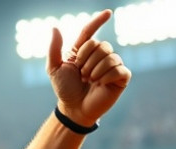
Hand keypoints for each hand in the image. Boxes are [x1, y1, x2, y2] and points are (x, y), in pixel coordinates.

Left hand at [47, 10, 131, 125]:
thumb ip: (54, 49)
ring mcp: (112, 65)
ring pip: (110, 56)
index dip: (98, 21)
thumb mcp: (54, 69)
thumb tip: (55, 27)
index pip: (90, 32)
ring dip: (95, 70)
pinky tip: (100, 83)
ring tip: (89, 80)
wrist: (74, 108)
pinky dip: (106, 76)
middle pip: (100, 45)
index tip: (108, 13)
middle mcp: (99, 55)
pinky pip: (118, 68)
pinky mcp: (121, 77)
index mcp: (83, 51)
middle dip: (87, 61)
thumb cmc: (65, 89)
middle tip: (82, 75)